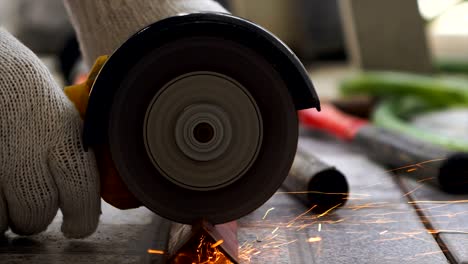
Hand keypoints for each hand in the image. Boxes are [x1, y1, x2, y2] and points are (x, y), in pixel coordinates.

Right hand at [0, 29, 99, 237]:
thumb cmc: (23, 91)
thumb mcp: (59, 114)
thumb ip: (72, 151)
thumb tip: (86, 194)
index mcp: (63, 135)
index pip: (81, 194)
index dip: (81, 220)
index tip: (77, 226)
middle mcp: (29, 149)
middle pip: (38, 214)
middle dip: (36, 217)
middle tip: (33, 207)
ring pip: (4, 221)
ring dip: (7, 217)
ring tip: (6, 195)